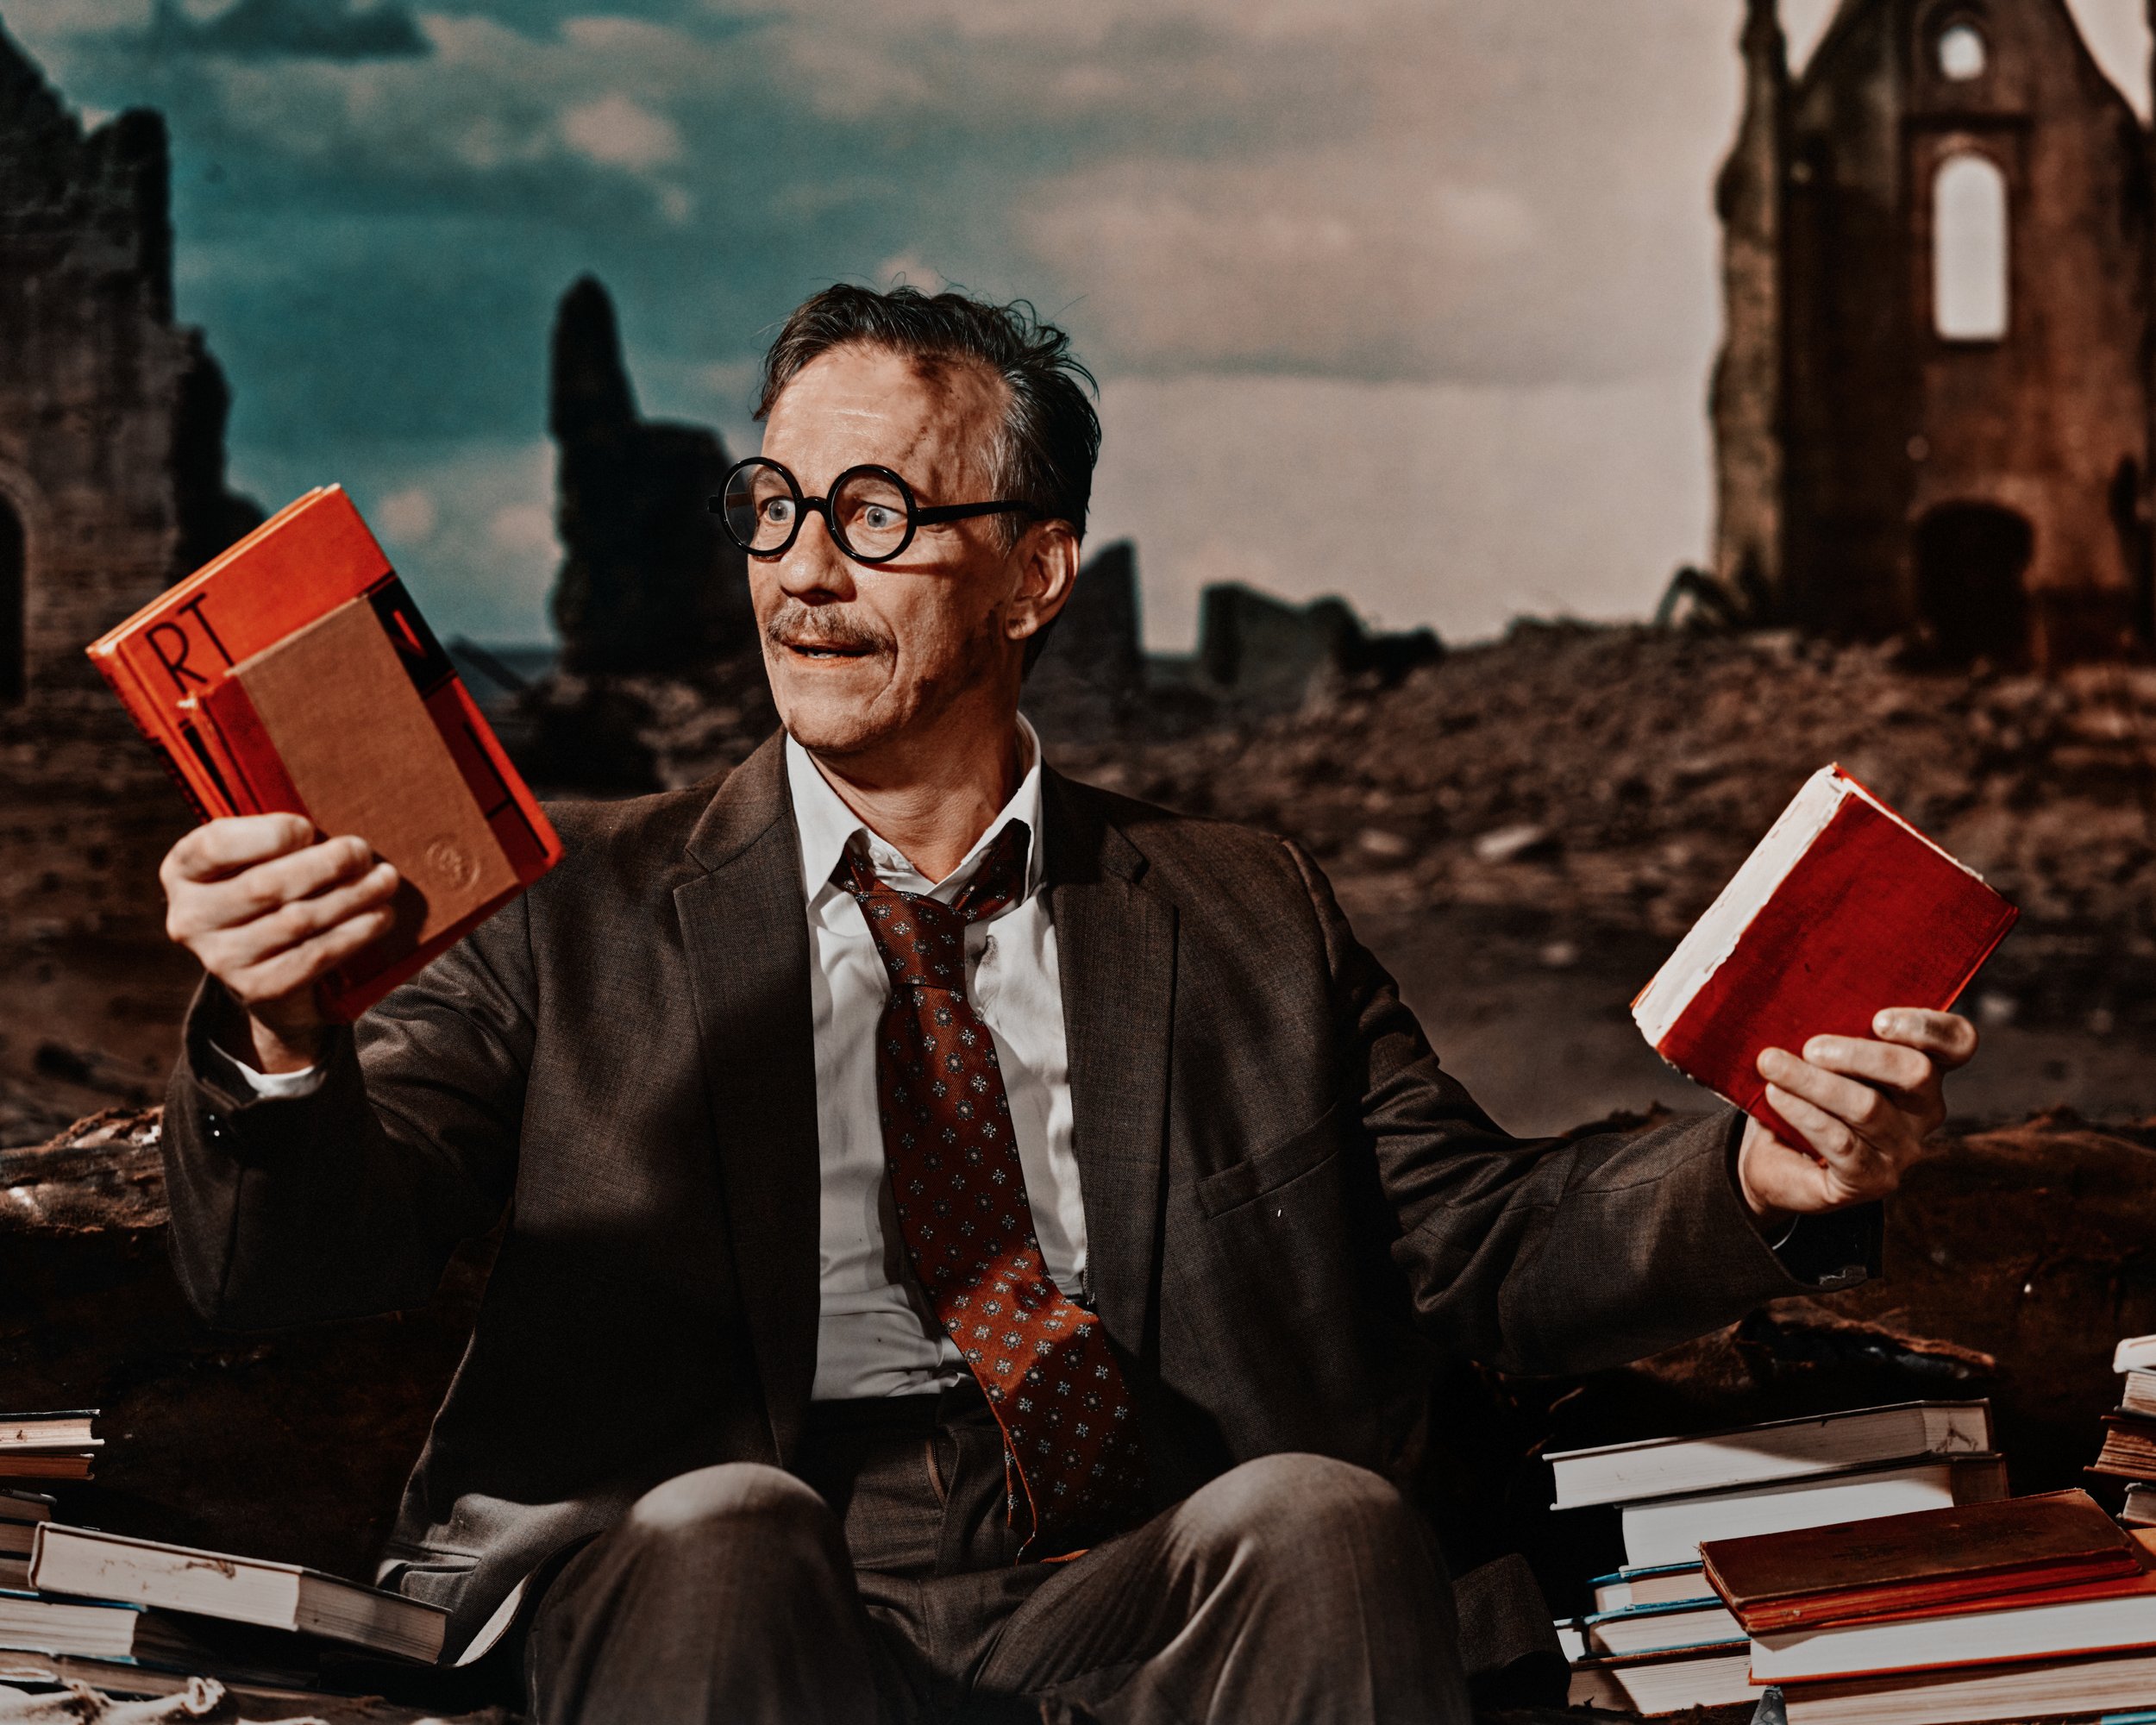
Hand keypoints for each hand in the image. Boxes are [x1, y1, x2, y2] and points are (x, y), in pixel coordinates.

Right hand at [160, 814, 401, 1071]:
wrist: (265, 961)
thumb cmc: (268, 882)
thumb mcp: (255, 853)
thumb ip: (275, 835)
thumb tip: (325, 833)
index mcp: (183, 871)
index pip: (216, 846)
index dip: (269, 835)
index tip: (307, 828)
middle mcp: (191, 918)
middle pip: (266, 886)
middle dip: (326, 865)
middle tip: (362, 851)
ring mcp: (221, 959)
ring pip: (298, 921)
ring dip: (352, 897)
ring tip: (385, 880)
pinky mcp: (257, 988)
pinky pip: (315, 957)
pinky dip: (354, 933)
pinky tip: (380, 916)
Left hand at [1736, 1007, 1978, 1225]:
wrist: (1772, 1157)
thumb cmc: (1801, 1090)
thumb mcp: (1818, 1053)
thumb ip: (1826, 1025)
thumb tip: (1796, 992)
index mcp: (1922, 1067)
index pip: (1957, 1042)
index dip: (1929, 1027)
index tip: (1879, 1019)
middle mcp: (1924, 1109)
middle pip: (1915, 1073)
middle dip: (1859, 1054)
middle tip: (1810, 1046)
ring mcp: (1902, 1148)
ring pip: (1868, 1108)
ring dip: (1814, 1082)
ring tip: (1771, 1064)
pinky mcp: (1872, 1180)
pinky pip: (1840, 1142)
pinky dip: (1804, 1113)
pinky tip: (1775, 1094)